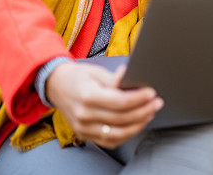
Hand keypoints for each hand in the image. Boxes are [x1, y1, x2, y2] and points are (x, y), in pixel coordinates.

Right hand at [45, 61, 162, 147]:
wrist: (56, 86)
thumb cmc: (77, 76)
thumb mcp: (96, 72)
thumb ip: (115, 79)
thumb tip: (132, 77)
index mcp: (87, 97)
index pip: (119, 102)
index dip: (139, 98)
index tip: (151, 93)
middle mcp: (84, 115)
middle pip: (121, 119)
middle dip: (143, 111)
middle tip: (157, 103)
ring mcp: (83, 128)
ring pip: (117, 133)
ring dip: (138, 125)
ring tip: (149, 114)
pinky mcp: (85, 134)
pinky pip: (109, 141)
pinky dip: (126, 135)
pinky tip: (136, 125)